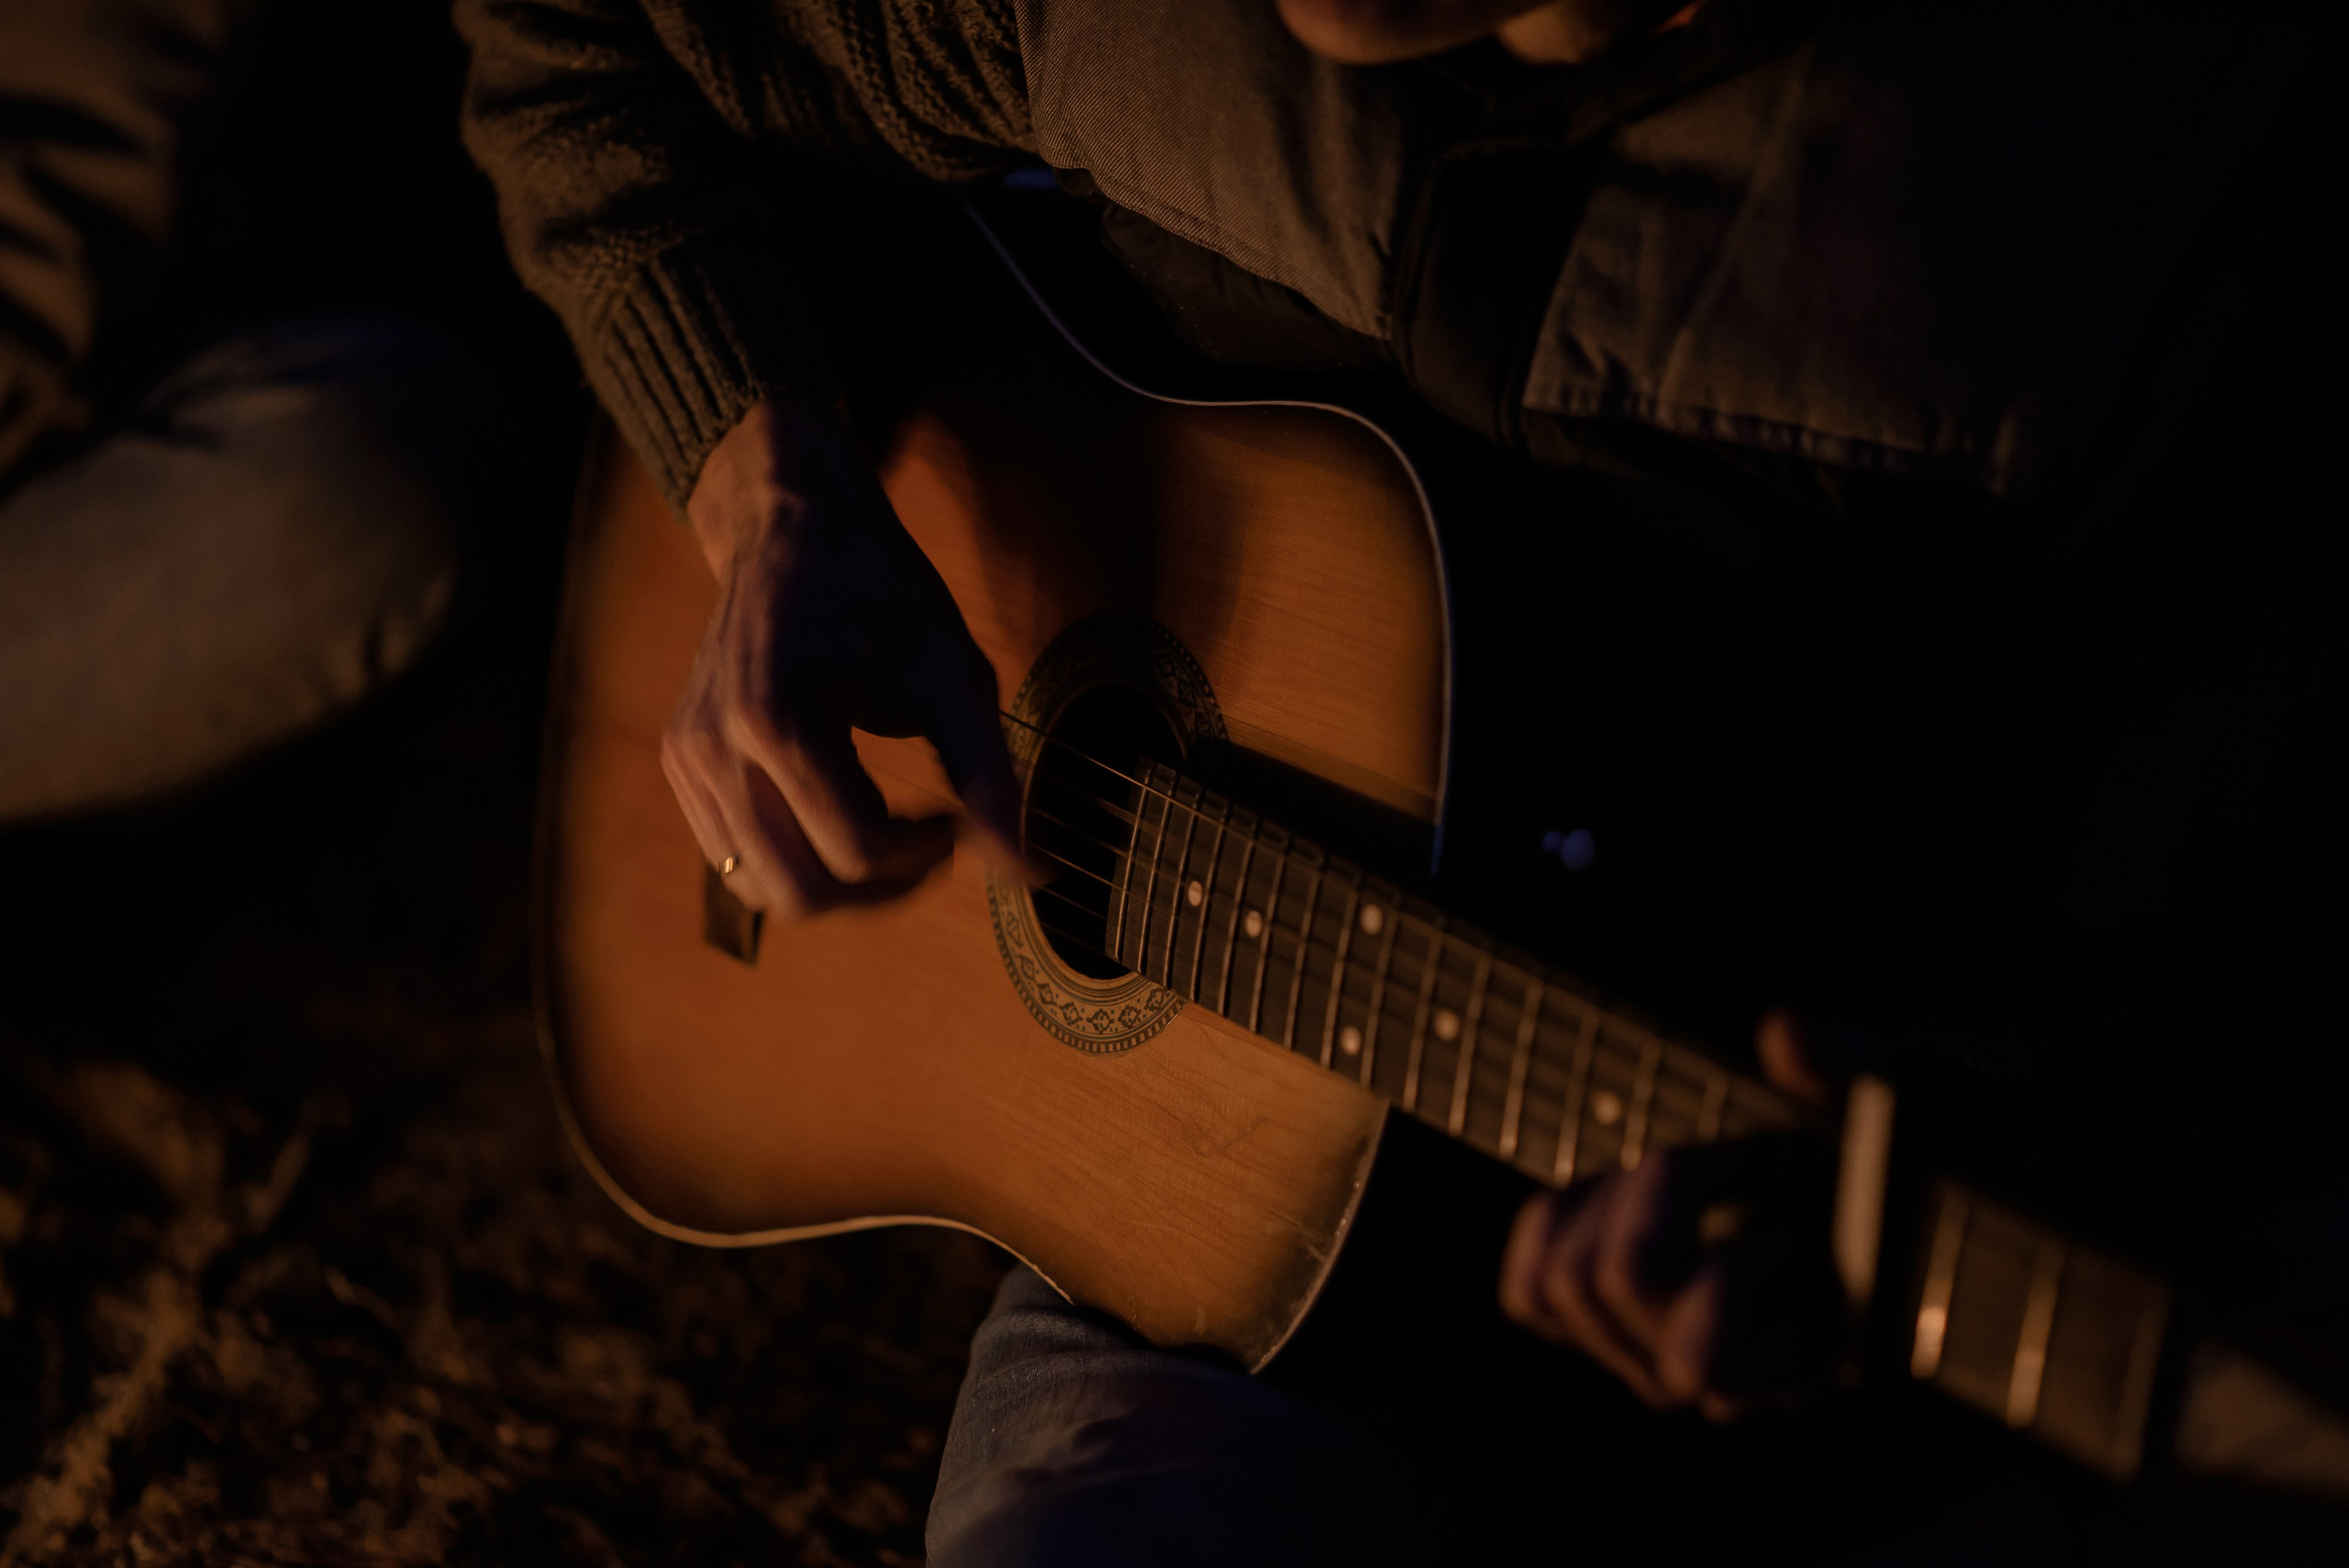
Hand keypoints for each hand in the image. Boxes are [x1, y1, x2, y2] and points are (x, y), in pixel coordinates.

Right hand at [661, 394, 1029, 915]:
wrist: (792, 524)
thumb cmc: (883, 591)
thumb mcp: (953, 677)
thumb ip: (991, 780)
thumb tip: (1036, 876)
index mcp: (779, 720)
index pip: (857, 851)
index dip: (929, 854)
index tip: (959, 815)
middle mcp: (715, 747)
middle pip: (801, 893)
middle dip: (883, 889)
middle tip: (931, 843)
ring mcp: (687, 759)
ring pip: (762, 890)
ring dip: (838, 883)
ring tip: (891, 832)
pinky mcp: (680, 762)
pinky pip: (735, 858)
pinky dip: (795, 859)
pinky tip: (843, 811)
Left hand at [1497, 1011, 1846, 1418]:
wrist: (1841, 1195)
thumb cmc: (1879, 1156)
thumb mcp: (1887, 1105)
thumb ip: (1852, 1069)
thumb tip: (1784, 1035)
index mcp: (1807, 1353)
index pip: (1701, 1354)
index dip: (1723, 1257)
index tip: (1780, 1178)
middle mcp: (1721, 1383)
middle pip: (1620, 1282)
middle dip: (1663, 1185)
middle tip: (1727, 1153)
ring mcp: (1653, 1361)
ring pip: (1565, 1283)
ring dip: (1614, 1197)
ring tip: (1681, 1170)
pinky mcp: (1601, 1331)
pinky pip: (1528, 1292)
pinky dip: (1557, 1224)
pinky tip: (1616, 1189)